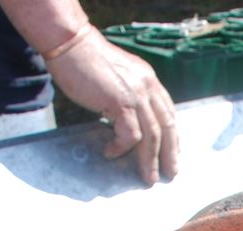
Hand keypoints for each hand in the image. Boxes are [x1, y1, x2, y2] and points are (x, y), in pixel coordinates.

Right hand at [45, 29, 179, 183]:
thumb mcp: (117, 77)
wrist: (70, 43)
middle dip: (170, 153)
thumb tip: (126, 119)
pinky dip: (121, 147)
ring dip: (149, 160)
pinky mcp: (120, 102)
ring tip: (147, 177)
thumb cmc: (85, 61)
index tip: (172, 153)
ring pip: (152, 135)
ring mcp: (136, 94)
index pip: (167, 112)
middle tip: (170, 173)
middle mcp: (147, 86)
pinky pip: (129, 135)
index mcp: (148, 79)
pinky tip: (111, 153)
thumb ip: (128, 94)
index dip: (172, 135)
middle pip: (166, 126)